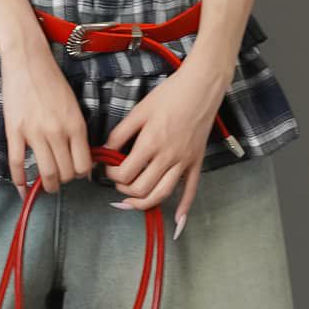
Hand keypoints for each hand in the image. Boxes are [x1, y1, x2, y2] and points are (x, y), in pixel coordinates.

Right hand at [0, 43, 93, 190]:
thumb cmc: (52, 81)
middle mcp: (57, 132)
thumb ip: (77, 132)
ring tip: (47, 186)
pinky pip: (17, 163)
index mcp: (76, 125)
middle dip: (65, 180)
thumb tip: (81, 157)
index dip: (81, 174)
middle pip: (66, 173)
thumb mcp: (74, 106)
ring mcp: (35, 133)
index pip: (84, 165)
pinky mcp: (14, 130)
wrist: (28, 61)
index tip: (77, 174)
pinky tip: (22, 189)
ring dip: (48, 185)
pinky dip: (19, 181)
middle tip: (61, 179)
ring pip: (46, 172)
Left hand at [100, 55, 231, 234]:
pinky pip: (191, 190)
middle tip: (118, 181)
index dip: (110, 175)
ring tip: (132, 200)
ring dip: (144, 203)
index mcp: (151, 143)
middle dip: (124, 190)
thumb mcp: (139, 110)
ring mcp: (184, 162)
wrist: (202, 87)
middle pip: (141, 189)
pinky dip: (184, 208)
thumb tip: (106, 152)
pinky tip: (177, 221)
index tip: (107, 168)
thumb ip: (121, 133)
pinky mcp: (196, 162)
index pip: (124, 174)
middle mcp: (168, 157)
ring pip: (162, 194)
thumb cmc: (170, 94)